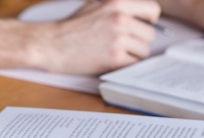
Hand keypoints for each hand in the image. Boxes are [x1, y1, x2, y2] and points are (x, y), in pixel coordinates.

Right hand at [25, 0, 160, 74]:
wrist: (50, 45)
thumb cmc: (69, 28)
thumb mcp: (94, 5)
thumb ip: (116, 7)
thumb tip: (137, 16)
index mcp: (117, 4)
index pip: (153, 10)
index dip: (149, 21)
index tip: (142, 27)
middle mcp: (120, 19)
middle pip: (149, 34)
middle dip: (139, 41)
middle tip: (124, 45)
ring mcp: (118, 39)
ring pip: (143, 51)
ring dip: (133, 55)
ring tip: (115, 54)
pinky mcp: (114, 58)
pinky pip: (133, 64)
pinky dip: (125, 65)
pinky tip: (112, 62)